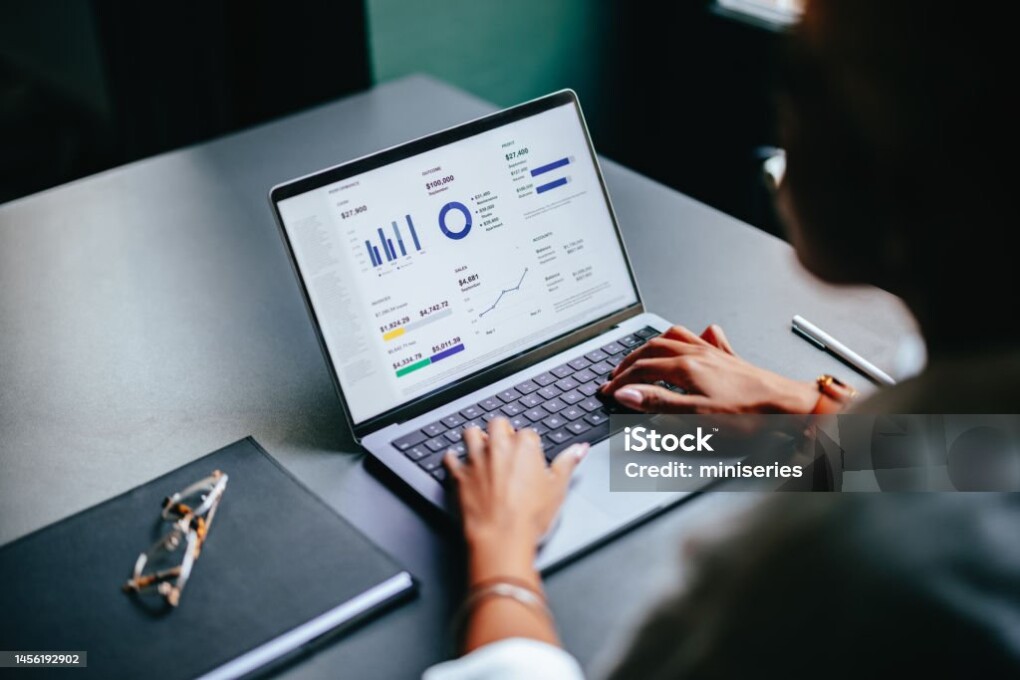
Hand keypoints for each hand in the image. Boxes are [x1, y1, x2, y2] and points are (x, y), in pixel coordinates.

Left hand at [444, 418, 587, 583]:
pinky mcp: (459, 475)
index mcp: (524, 446)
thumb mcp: (558, 488)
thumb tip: (579, 449)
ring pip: (471, 433)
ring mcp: (476, 459)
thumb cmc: (530, 517)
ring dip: (476, 438)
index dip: (529, 445)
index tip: (530, 456)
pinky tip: (458, 462)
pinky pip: (450, 458)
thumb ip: (568, 463)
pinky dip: (453, 459)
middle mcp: (498, 447)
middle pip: (497, 424)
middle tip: (507, 449)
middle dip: (501, 432)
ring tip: (482, 449)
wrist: (502, 538)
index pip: (527, 433)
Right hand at [599, 324, 818, 413]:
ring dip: (652, 343)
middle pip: (652, 349)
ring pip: (674, 338)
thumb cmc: (750, 415)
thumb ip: (659, 403)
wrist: (788, 406)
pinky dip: (692, 336)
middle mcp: (697, 354)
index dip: (619, 382)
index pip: (641, 370)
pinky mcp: (729, 358)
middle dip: (629, 361)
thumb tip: (626, 394)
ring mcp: (713, 353)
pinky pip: (705, 338)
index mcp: (686, 368)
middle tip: (615, 374)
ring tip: (641, 353)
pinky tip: (695, 338)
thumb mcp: (697, 416)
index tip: (606, 392)